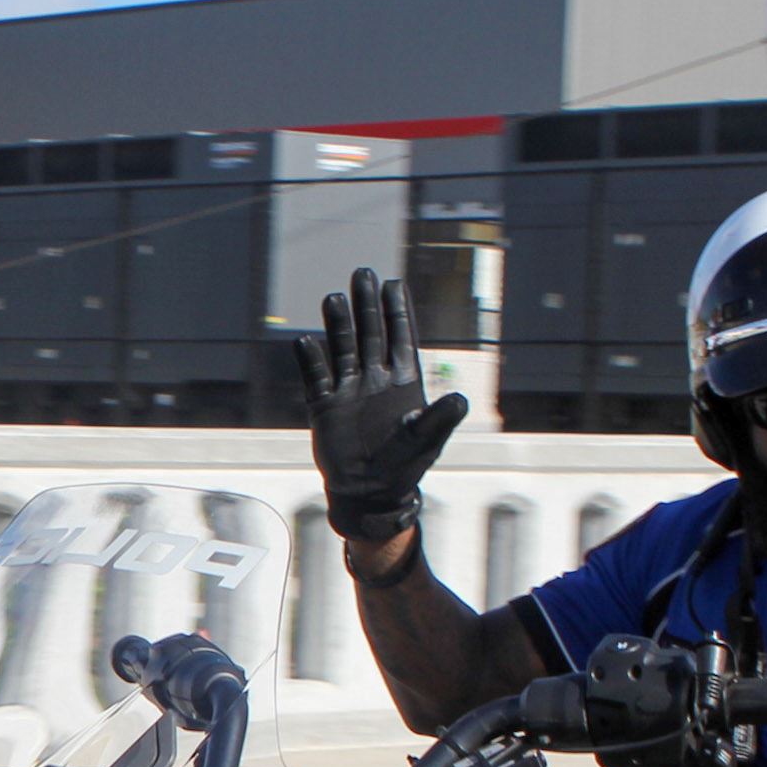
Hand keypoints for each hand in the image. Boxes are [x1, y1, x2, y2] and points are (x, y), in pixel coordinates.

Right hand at [295, 267, 467, 541]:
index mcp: (403, 382)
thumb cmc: (404, 467)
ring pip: (343, 348)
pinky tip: (305, 342)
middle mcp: (375, 380)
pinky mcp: (325, 406)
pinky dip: (311, 361)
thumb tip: (461, 399)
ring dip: (338, 324)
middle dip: (367, 305)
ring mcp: (349, 390)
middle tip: (363, 273)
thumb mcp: (426, 442)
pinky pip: (316, 377)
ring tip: (333, 298)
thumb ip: (440, 419)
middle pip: (371, 333)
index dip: (398, 311)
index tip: (394, 283)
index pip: (401, 338)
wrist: (368, 494)